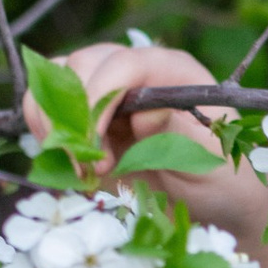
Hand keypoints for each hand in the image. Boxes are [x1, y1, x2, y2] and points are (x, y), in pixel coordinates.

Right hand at [41, 38, 267, 250]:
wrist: (212, 205)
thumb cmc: (221, 179)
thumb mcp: (210, 159)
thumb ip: (179, 131)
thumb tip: (143, 112)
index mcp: (172, 71)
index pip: (122, 63)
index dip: (98, 97)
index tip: (92, 143)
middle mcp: (136, 71)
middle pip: (81, 65)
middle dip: (76, 117)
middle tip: (91, 167)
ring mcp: (107, 89)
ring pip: (55, 81)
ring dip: (57, 126)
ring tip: (84, 169)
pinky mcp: (86, 114)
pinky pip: (46, 106)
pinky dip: (50, 135)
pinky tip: (75, 166)